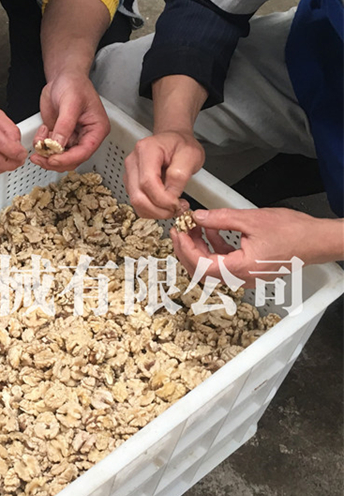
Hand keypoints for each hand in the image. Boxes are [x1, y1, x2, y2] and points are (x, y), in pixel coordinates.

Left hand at [30, 72, 109, 171]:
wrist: (63, 76)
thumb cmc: (73, 83)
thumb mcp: (70, 102)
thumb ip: (64, 125)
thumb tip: (58, 144)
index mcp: (97, 129)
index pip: (84, 152)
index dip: (68, 159)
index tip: (53, 160)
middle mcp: (86, 136)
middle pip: (72, 159)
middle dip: (54, 161)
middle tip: (40, 157)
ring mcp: (72, 138)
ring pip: (61, 158)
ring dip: (46, 155)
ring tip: (38, 143)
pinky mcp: (60, 136)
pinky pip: (51, 150)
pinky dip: (42, 146)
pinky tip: (40, 134)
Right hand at [124, 131, 204, 218]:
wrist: (174, 141)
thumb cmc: (181, 145)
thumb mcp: (191, 155)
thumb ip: (180, 175)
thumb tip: (171, 196)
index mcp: (146, 150)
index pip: (148, 182)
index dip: (162, 199)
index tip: (178, 204)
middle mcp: (133, 162)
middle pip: (138, 196)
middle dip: (159, 210)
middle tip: (177, 209)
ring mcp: (129, 174)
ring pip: (136, 203)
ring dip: (156, 212)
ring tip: (173, 207)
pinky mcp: (131, 184)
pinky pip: (138, 204)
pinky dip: (152, 211)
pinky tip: (165, 205)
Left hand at [171, 206, 343, 283]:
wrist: (317, 240)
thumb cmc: (293, 232)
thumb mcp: (252, 219)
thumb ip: (221, 219)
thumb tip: (198, 217)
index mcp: (240, 269)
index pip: (200, 265)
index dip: (184, 249)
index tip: (178, 232)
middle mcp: (240, 278)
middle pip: (201, 270)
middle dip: (186, 249)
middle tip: (179, 229)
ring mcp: (244, 277)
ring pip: (211, 267)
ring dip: (199, 248)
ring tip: (193, 227)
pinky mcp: (248, 270)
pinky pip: (223, 263)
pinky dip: (214, 248)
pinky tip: (211, 232)